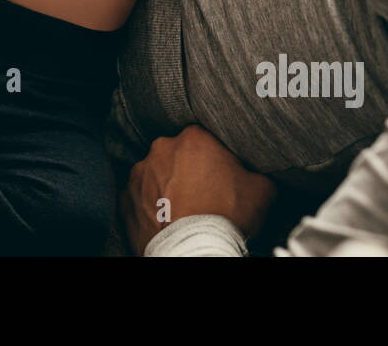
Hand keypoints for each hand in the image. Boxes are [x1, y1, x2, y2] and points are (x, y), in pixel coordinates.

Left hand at [120, 125, 276, 254]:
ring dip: (166, 187)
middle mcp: (161, 148)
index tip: (220, 174)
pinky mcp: (124, 199)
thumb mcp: (262, 189)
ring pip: (156, 174)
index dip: (215, 158)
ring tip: (183, 209)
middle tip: (202, 193)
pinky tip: (166, 219)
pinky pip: (139, 197)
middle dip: (188, 170)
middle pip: (178, 154)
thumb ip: (258, 170)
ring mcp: (139, 173)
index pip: (206, 139)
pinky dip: (150, 206)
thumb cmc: (226, 216)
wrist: (194, 249)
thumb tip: (258, 171)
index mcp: (194, 137)